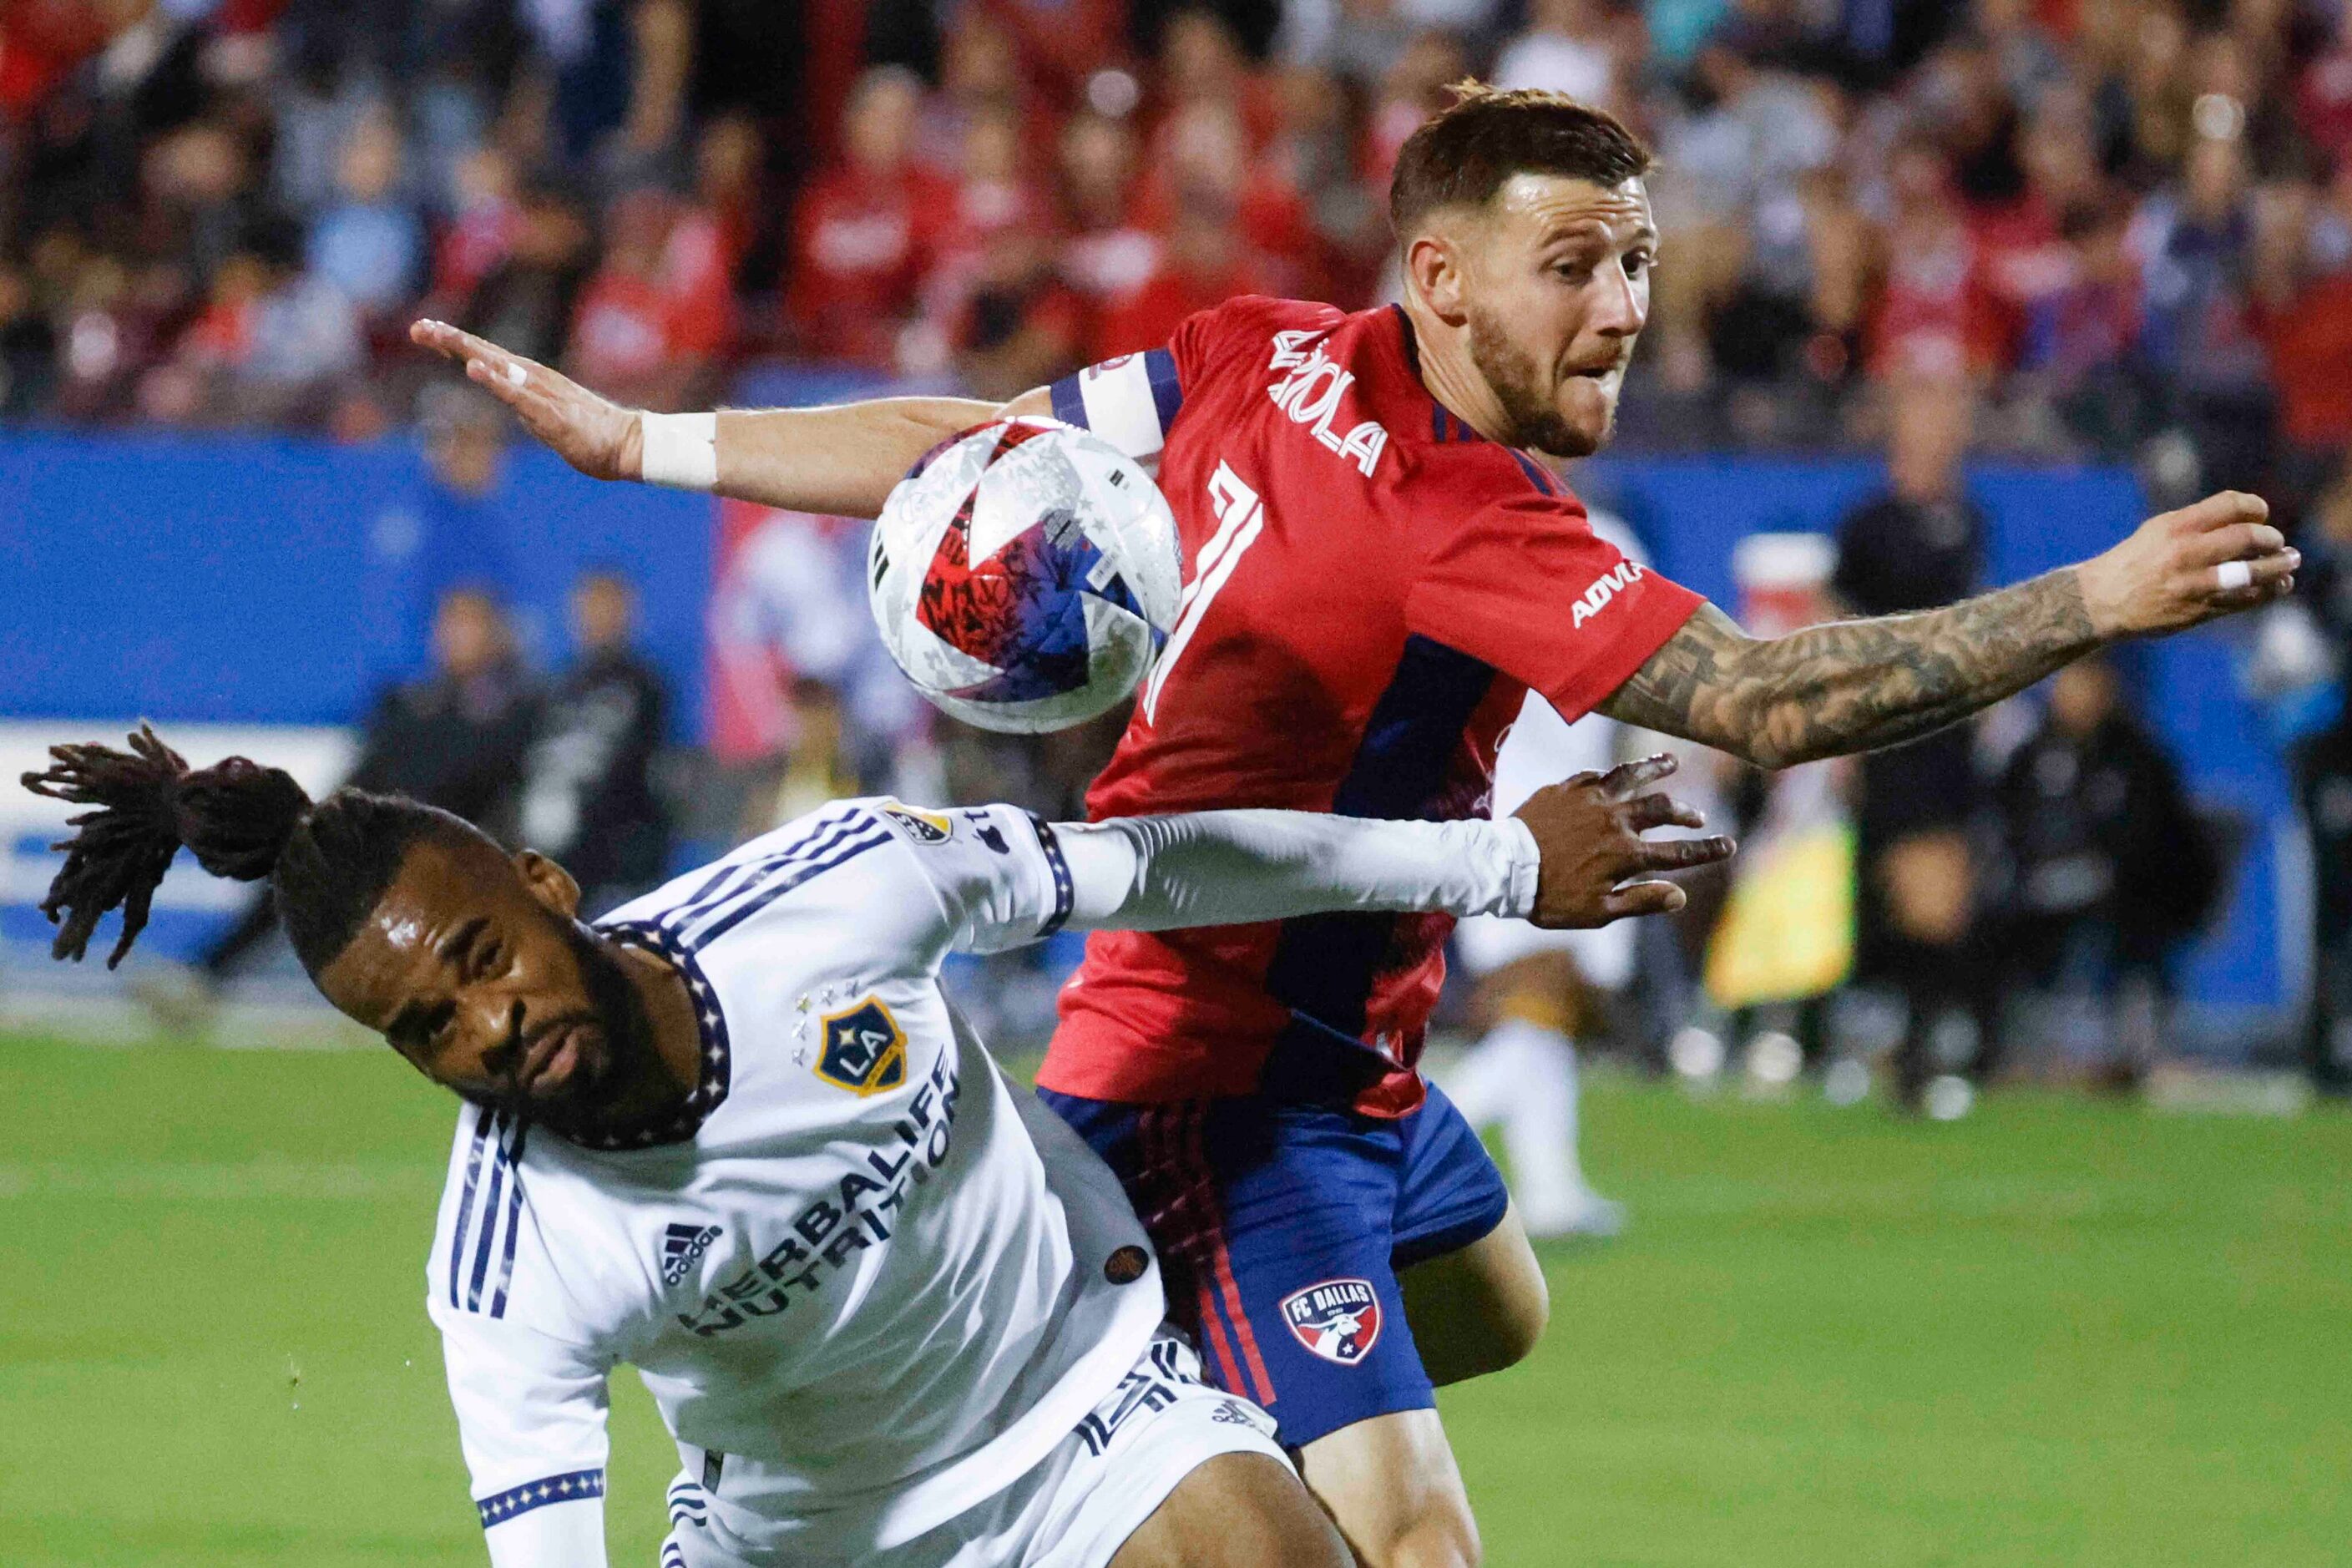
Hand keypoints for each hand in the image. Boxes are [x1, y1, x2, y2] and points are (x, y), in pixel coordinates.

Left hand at [410, 319, 642, 480]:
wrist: (627, 444)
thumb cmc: (590, 434)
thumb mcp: (546, 417)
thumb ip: (524, 404)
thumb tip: (508, 398)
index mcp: (530, 380)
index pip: (486, 356)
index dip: (454, 343)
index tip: (423, 330)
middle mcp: (533, 378)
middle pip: (485, 353)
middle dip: (450, 339)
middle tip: (418, 327)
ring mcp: (542, 393)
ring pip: (498, 366)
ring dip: (467, 350)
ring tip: (439, 336)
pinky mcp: (550, 413)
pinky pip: (518, 395)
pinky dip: (496, 381)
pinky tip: (475, 370)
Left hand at [1513, 754, 1735, 927]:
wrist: (1503, 869)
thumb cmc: (1550, 897)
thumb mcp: (1598, 912)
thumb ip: (1641, 901)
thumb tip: (1681, 897)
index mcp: (1627, 854)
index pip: (1679, 852)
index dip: (1707, 849)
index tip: (1729, 845)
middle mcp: (1615, 821)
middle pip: (1662, 809)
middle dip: (1686, 812)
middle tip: (1698, 817)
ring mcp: (1590, 800)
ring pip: (1632, 777)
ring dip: (1655, 770)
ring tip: (1671, 763)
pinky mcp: (1565, 789)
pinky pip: (1595, 776)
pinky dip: (1611, 776)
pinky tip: (1616, 774)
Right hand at [2076, 491, 2298, 638]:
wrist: (2102, 601)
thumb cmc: (2133, 561)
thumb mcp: (2157, 530)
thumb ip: (2197, 523)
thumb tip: (2244, 521)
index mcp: (2176, 527)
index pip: (2231, 505)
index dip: (2256, 507)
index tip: (2262, 514)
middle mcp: (2186, 553)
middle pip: (2248, 537)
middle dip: (2271, 539)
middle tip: (2279, 543)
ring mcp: (2193, 583)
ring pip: (2252, 572)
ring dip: (2278, 567)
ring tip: (2289, 564)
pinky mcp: (2197, 610)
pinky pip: (2243, 600)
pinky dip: (2266, 593)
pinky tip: (2277, 587)